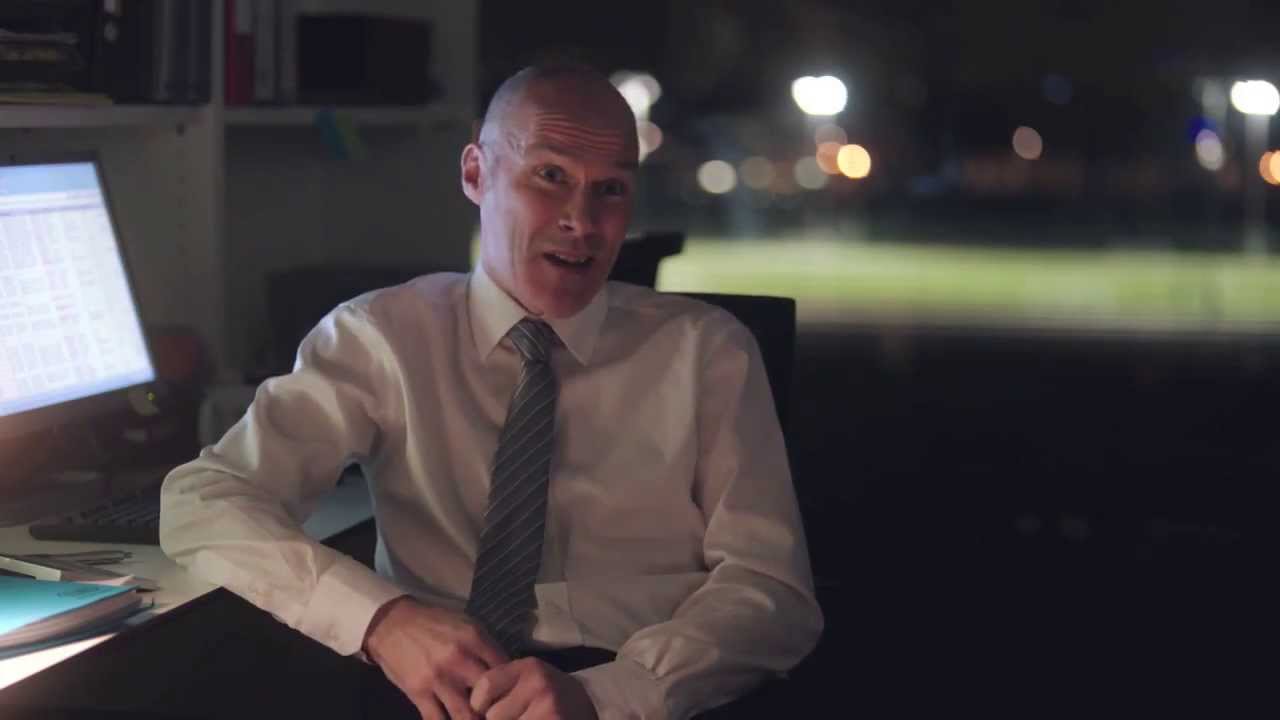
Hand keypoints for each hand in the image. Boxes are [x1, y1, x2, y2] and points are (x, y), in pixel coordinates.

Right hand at [363, 596, 509, 719]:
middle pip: (490, 696)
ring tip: (479, 719)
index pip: (506, 670)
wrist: (392, 624)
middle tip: (500, 714)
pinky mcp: (418, 693)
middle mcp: (459, 660)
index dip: (513, 687)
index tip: (514, 696)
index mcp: (474, 640)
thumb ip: (486, 647)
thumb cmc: (434, 624)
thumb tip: (508, 671)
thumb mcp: (466, 624)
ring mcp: (438, 679)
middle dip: (498, 710)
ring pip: (466, 716)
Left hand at [469, 657, 598, 719]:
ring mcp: (549, 707)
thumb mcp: (529, 680)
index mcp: (529, 667)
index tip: (486, 708)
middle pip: (493, 715)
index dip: (479, 703)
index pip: (484, 686)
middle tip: (516, 715)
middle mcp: (540, 683)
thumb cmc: (548, 696)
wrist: (588, 708)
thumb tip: (470, 709)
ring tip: (529, 718)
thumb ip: (502, 686)